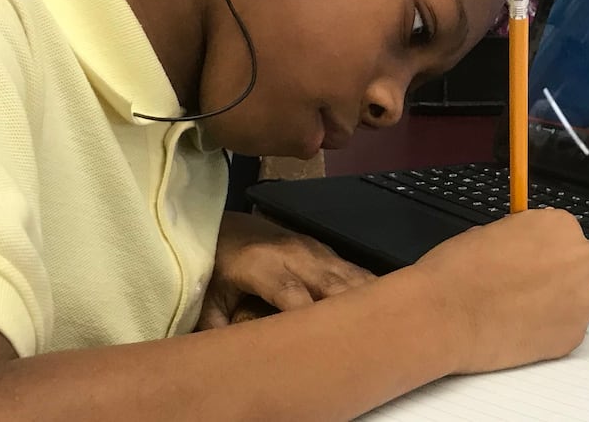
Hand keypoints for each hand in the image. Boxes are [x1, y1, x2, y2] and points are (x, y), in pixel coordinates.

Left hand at [198, 212, 374, 329]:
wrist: (225, 227)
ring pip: (349, 276)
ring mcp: (314, 250)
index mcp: (261, 264)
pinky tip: (381, 308)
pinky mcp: (326, 251)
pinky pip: (353, 271)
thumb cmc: (215, 267)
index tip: (319, 345)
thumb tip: (231, 361)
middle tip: (364, 342)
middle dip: (347, 312)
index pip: (290, 292)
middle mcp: (293, 253)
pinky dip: (368, 289)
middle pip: (330, 283)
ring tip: (382, 328)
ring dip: (365, 300)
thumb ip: (216, 330)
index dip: (307, 317)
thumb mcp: (206, 299)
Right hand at [412, 208, 588, 374]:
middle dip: (569, 274)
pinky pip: (569, 330)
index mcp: (560, 226)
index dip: (554, 250)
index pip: (573, 236)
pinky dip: (551, 330)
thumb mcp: (492, 231)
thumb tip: (529, 247)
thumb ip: (525, 237)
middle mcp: (579, 260)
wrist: (444, 315)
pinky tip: (520, 329)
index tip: (539, 260)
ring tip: (520, 311)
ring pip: (581, 301)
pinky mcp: (573, 337)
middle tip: (537, 286)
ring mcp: (581, 301)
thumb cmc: (458, 271)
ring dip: (560, 303)